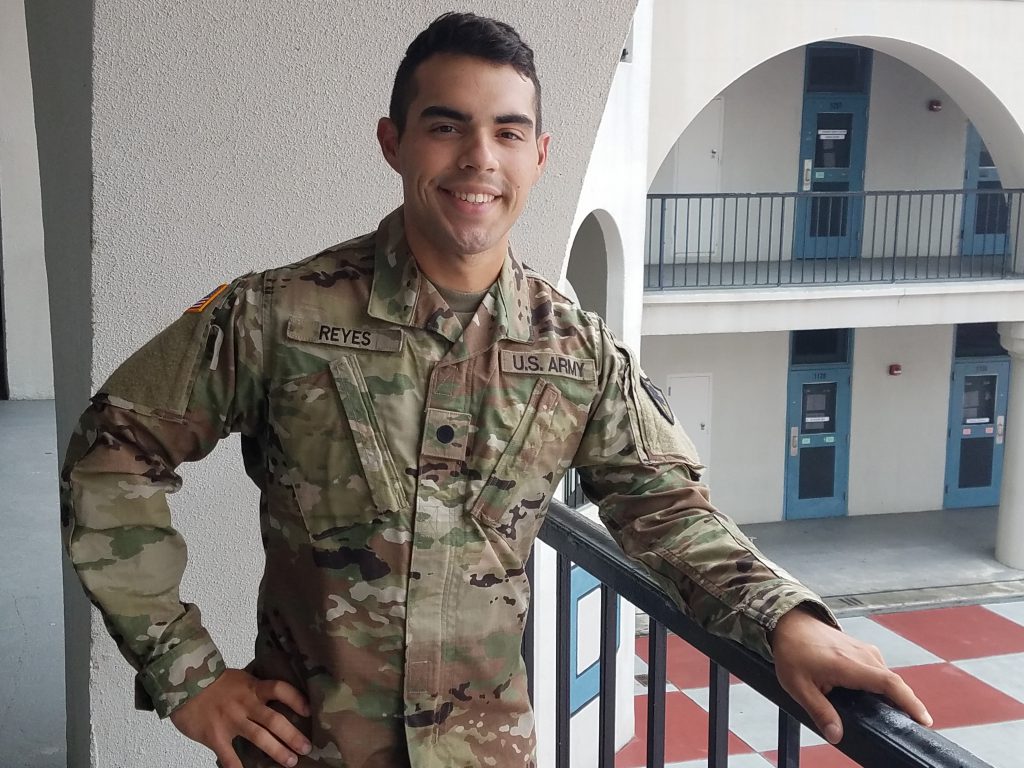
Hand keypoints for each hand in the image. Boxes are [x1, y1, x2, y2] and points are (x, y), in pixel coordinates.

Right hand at [169, 668, 311, 767]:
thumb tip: (276, 696)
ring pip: (259, 737)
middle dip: (292, 735)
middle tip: (306, 747)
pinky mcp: (215, 736)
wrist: (183, 684)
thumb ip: (255, 688)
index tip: (309, 710)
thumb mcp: (239, 678)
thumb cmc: (213, 682)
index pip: (280, 689)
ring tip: (290, 761)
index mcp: (252, 688)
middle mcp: (245, 704)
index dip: (296, 699)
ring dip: (277, 751)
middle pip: (274, 720)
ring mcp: (231, 721)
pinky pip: (230, 757)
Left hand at [770, 607, 932, 744]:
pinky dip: (886, 685)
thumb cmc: (792, 650)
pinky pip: (880, 670)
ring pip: (888, 676)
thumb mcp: (798, 686)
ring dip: (896, 695)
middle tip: (913, 726)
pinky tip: (879, 699)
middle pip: (894, 682)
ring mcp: (864, 650)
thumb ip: (820, 711)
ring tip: (898, 716)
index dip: (909, 702)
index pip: (889, 683)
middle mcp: (863, 655)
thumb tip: (836, 735)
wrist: (790, 622)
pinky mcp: (862, 650)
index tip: (923, 719)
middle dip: (908, 704)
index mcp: (849, 664)